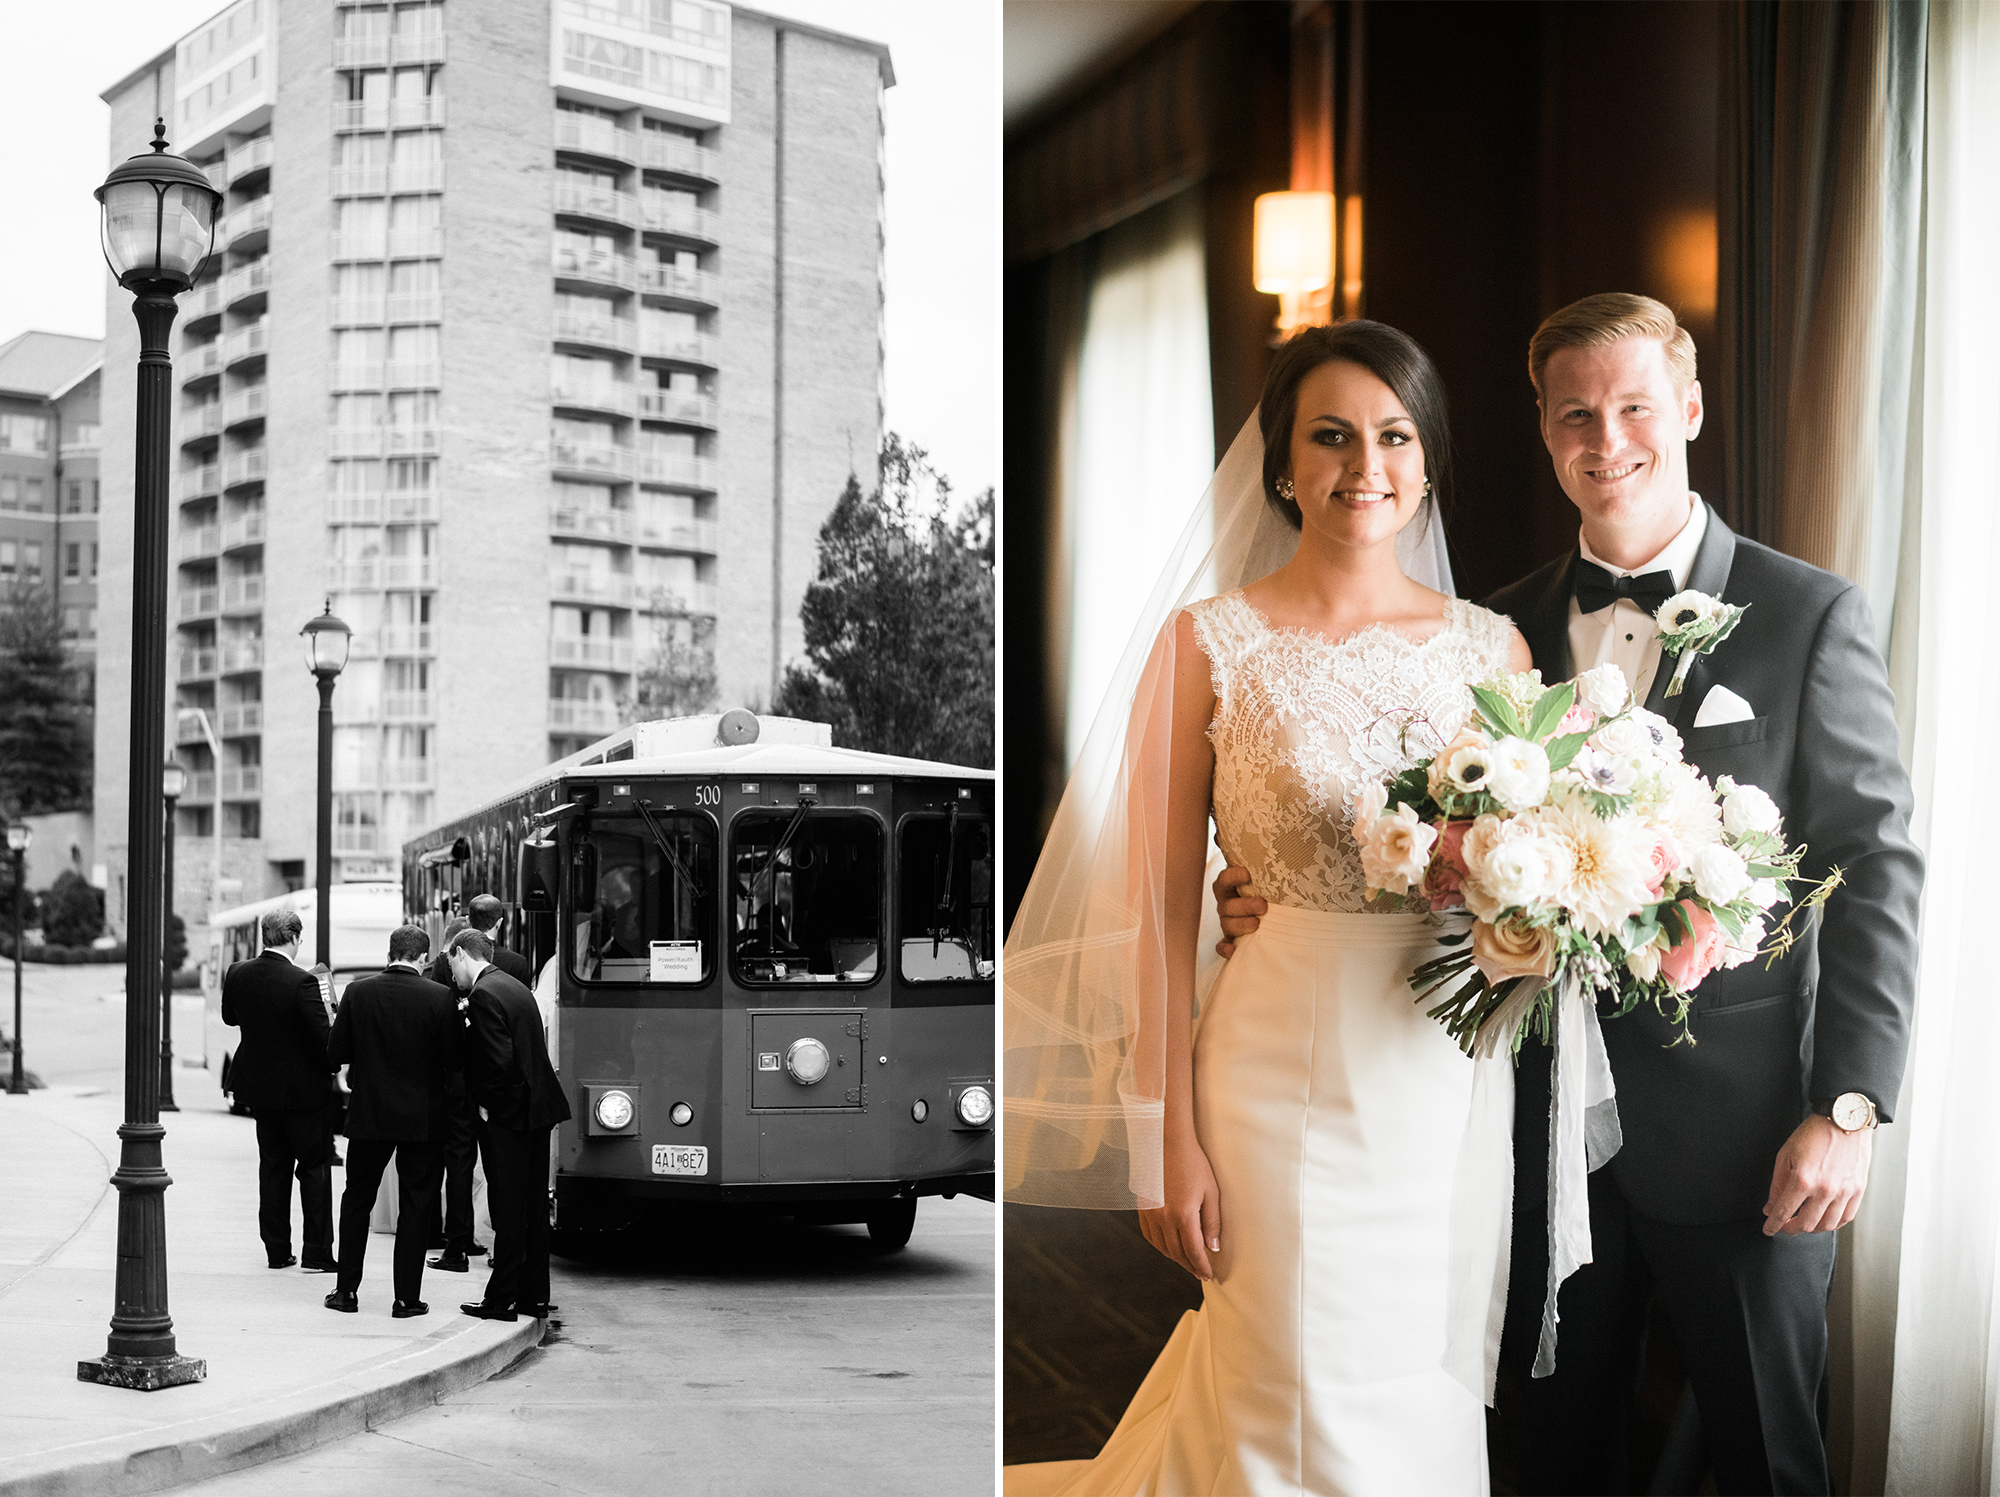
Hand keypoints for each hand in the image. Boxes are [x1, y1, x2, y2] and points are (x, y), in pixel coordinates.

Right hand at [1138, 1131, 1222, 1279]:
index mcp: (1183, 1214)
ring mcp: (1150, 1213)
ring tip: (1187, 1262)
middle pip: (1176, 1253)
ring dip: (1175, 1258)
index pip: (1193, 1251)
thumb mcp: (1211, 1192)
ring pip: (1161, 1247)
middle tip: (1200, 1272)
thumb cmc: (1193, 1163)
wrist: (1166, 1141)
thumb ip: (1212, 1222)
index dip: (1202, 1266)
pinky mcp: (1141, 1207)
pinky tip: (1169, 1246)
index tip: (1209, 1275)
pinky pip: (1149, 1235)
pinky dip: (1160, 1245)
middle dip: (1190, 1265)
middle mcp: (1163, 1217)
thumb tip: (1213, 1247)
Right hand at [1211, 864, 1266, 958]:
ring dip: (1240, 924)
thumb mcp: (1265, 872)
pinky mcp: (1231, 939)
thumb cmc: (1268, 886)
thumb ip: (1259, 858)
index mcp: (1229, 885)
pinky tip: (1233, 951)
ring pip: (1226, 924)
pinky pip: (1222, 945)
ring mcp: (1228, 921)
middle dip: (1245, 905)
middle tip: (1263, 905)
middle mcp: (1226, 903)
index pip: (1225, 879)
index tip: (1248, 874)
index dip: (1233, 876)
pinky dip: (1225, 949)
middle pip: (1227, 905)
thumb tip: (1242, 839)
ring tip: (1257, 924)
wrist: (1271, 906)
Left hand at [1762, 1113, 1872, 1235]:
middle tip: (1784, 1226)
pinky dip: (1833, 1224)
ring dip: (1812, 1229)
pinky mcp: (1858, 1191)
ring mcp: (1844, 1192)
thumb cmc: (1814, 1134)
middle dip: (1790, 1229)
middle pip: (1805, 1224)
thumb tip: (1771, 1206)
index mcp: (1803, 1180)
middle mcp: (1825, 1190)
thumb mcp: (1785, 1155)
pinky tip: (1824, 1220)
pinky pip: (1846, 1218)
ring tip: (1803, 1223)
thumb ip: (1777, 1184)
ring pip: (1827, 1225)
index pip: (1783, 1212)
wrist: (1844, 1121)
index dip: (1773, 1225)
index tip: (1768, 1229)